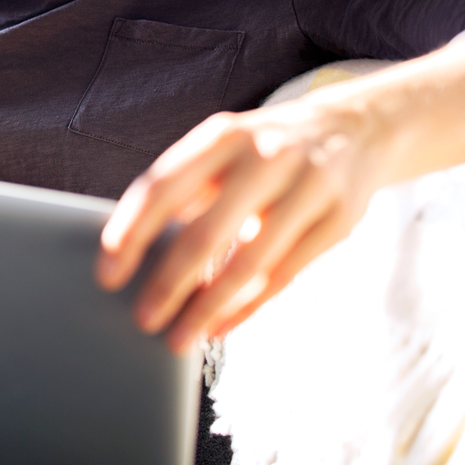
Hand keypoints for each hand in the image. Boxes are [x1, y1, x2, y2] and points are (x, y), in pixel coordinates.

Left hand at [94, 95, 388, 353]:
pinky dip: (248, 307)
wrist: (357, 126)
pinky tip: (220, 327)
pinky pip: (285, 275)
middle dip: (168, 284)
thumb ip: (186, 189)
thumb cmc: (264, 148)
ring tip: (179, 337)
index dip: (130, 233)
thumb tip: (134, 250)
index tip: (107, 276)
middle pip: (205, 233)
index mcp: (222, 136)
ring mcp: (307, 187)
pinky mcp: (340, 220)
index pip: (162, 187)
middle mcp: (264, 156)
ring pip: (249, 264)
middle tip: (142, 319)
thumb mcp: (223, 148)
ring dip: (209, 308)